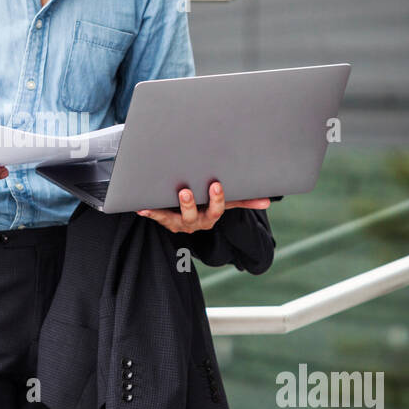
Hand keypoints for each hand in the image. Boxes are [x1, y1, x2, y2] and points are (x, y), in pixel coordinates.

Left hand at [136, 181, 269, 233]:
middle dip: (189, 204)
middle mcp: (196, 222)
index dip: (217, 199)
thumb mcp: (225, 203)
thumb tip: (268, 201)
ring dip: (164, 211)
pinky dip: (149, 212)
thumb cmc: (209, 204)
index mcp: (212, 215)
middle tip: (184, 192)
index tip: (215, 185)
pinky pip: (156, 217)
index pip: (218, 209)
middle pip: (193, 215)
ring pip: (173, 219)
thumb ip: (244, 201)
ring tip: (154, 202)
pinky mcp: (165, 220)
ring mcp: (179, 223)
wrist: (191, 216)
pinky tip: (140, 207)